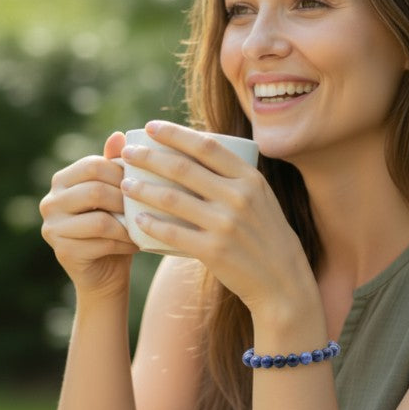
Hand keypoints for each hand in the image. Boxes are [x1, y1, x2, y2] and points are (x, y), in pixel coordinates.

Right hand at [40, 132, 137, 296]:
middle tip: (149, 207)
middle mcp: (50, 202)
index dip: (123, 173)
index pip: (94, 165)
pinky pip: (102, 242)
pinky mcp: (63, 251)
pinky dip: (125, 243)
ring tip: (144, 226)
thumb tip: (120, 135)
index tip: (145, 183)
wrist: (107, 272)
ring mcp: (52, 228)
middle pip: (95, 190)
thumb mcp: (116, 194)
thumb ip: (115, 166)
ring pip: (99, 219)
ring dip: (128, 224)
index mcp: (62, 180)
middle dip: (127, 200)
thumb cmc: (116, 227)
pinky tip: (137, 244)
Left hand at [120, 122, 317, 317]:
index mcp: (250, 179)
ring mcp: (226, 224)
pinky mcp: (214, 251)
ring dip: (142, 188)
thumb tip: (197, 155)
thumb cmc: (267, 237)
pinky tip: (137, 219)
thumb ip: (236, 179)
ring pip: (172, 198)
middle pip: (183, 168)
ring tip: (126, 183)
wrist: (282, 282)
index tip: (151, 128)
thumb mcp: (262, 200)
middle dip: (149, 157)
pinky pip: (173, 232)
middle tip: (128, 154)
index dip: (175, 134)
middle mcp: (239, 197)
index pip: (206, 146)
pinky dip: (151, 224)